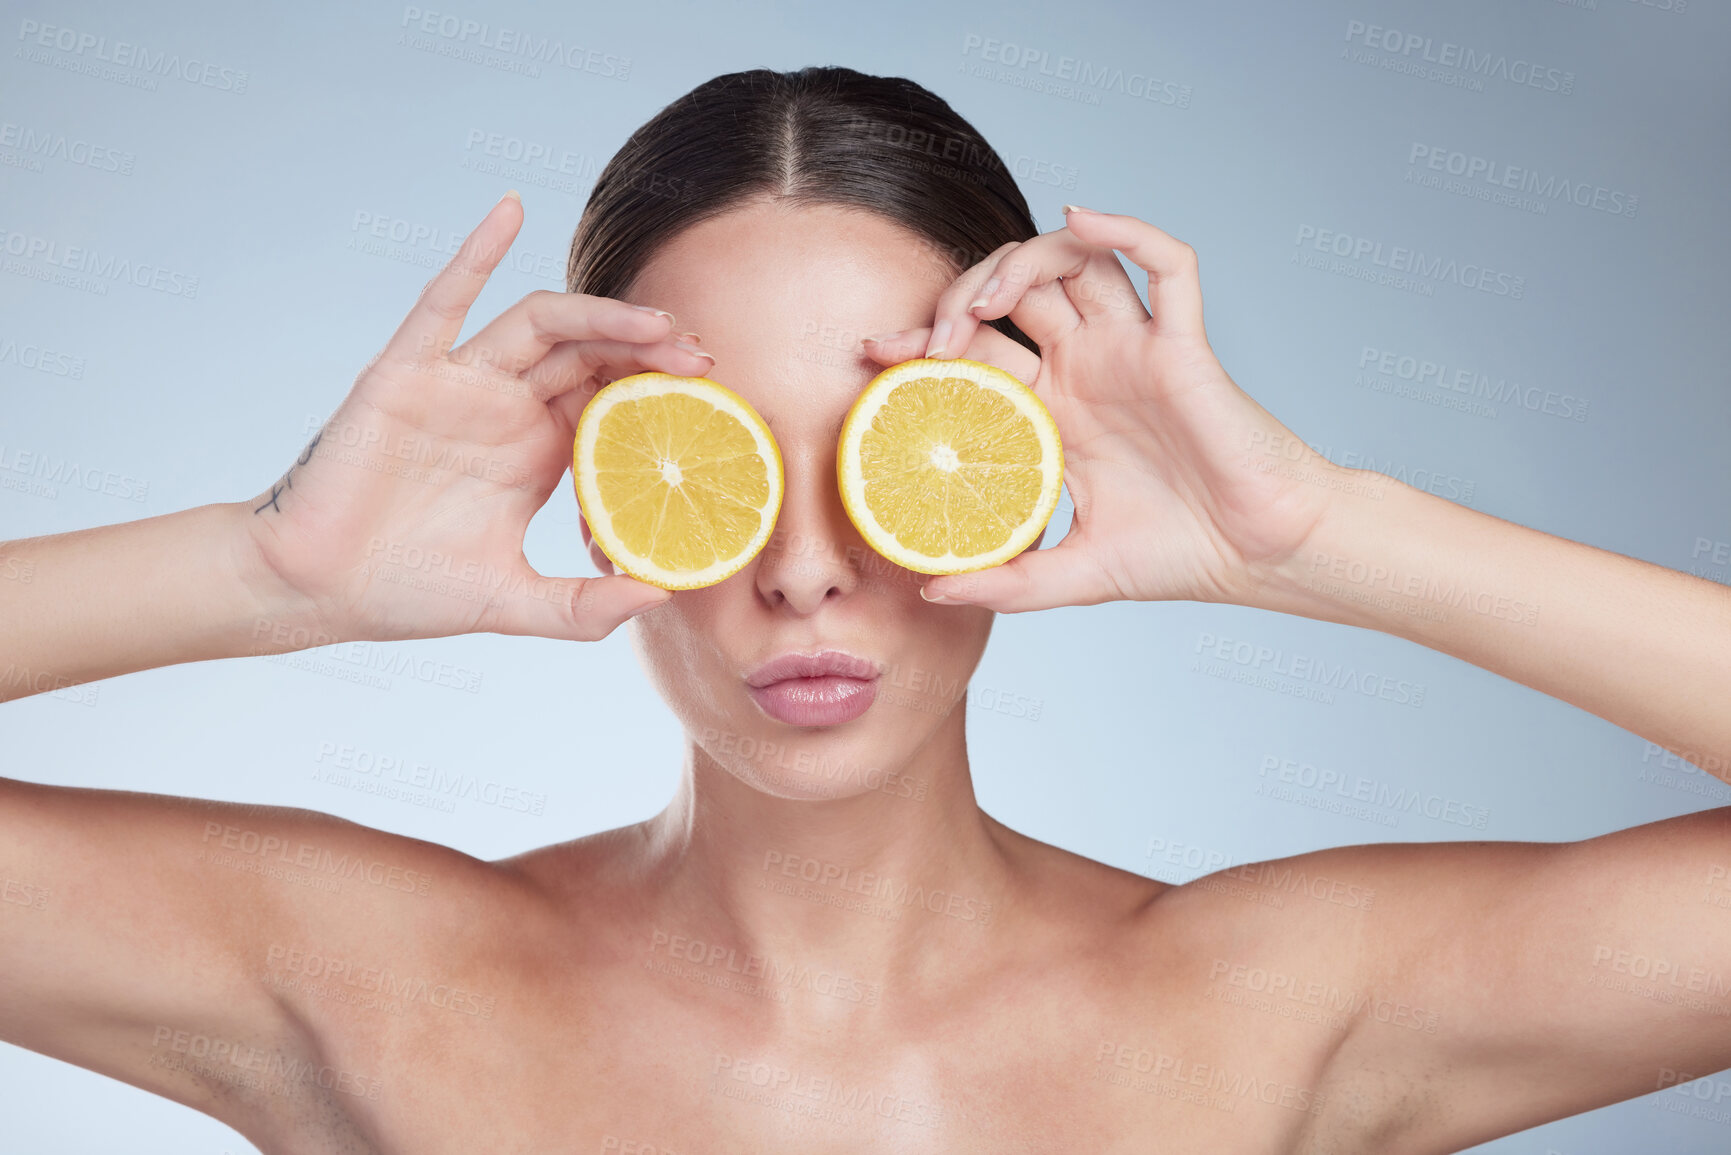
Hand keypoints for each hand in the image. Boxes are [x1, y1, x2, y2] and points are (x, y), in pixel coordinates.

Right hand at [241, 193, 714, 643]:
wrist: (317, 590)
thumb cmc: (409, 590)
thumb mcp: (514, 605)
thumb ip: (583, 609)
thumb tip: (659, 597)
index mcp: (536, 450)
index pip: (611, 398)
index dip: (660, 389)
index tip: (715, 396)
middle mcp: (504, 407)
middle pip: (590, 352)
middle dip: (648, 348)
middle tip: (702, 358)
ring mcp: (457, 384)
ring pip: (539, 325)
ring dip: (598, 313)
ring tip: (655, 322)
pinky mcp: (405, 372)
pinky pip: (443, 301)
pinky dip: (476, 253)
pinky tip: (509, 211)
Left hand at [860, 206, 1341, 612]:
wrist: (1259, 560)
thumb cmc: (1180, 557)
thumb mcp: (1071, 576)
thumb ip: (1003, 582)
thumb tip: (929, 593)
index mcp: (1057, 410)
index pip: (977, 352)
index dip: (923, 341)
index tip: (875, 356)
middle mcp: (1090, 367)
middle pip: (1013, 294)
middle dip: (958, 298)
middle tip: (927, 342)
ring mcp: (1135, 349)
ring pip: (1074, 262)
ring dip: (1019, 262)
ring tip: (981, 305)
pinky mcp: (1185, 344)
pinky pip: (1167, 264)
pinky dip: (1125, 231)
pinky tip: (1081, 220)